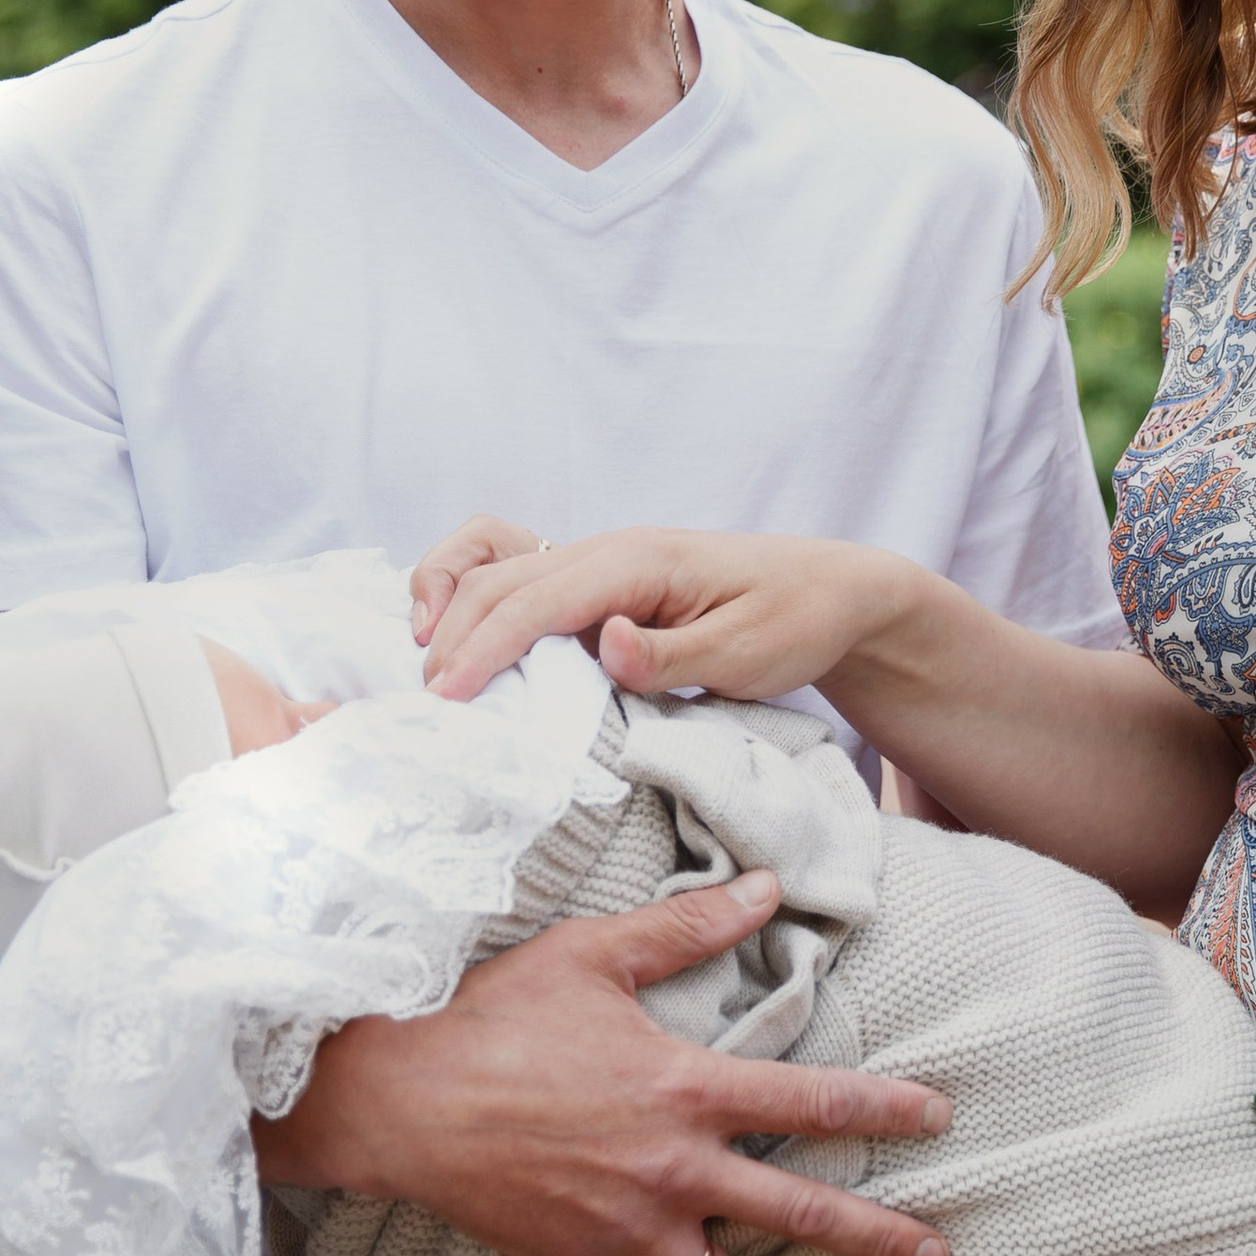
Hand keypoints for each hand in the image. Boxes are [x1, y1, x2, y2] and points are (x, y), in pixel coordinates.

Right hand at [252, 872, 952, 1255]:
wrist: (401, 1096)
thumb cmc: (495, 1014)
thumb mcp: (596, 952)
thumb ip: (688, 924)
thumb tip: (767, 881)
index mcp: (687, 1089)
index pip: (812, 1104)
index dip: (884, 1110)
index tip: (939, 1119)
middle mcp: (672, 1170)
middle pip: (796, 1215)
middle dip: (875, 1241)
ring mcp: (627, 1229)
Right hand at [410, 522, 921, 708]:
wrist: (830, 591)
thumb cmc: (793, 621)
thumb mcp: (748, 652)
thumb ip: (673, 656)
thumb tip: (605, 645)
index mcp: (638, 562)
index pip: (537, 602)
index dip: (485, 649)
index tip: (447, 698)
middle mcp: (608, 550)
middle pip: (500, 582)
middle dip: (453, 638)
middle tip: (426, 706)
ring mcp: (599, 561)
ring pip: (499, 573)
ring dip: (455, 615)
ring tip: (432, 673)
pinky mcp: (599, 583)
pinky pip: (522, 581)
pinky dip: (480, 605)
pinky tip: (468, 648)